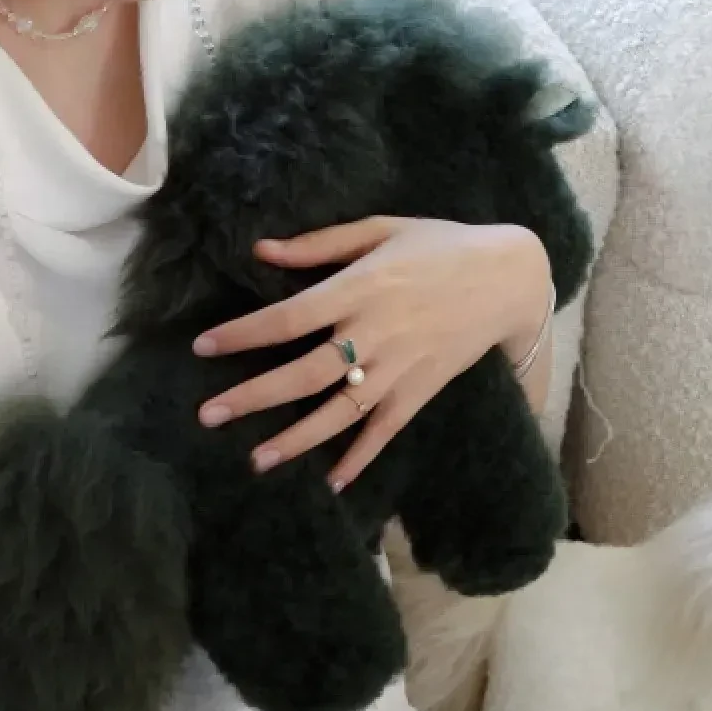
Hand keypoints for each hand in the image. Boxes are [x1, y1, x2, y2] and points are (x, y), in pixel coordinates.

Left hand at [193, 216, 551, 490]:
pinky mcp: (422, 390)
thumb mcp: (382, 229)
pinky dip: (360, 458)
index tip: (203, 346)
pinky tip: (332, 481)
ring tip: (256, 460)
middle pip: (305, 373)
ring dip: (297, 438)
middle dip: (254, 396)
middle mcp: (376, 332)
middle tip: (209, 415)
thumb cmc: (441, 244)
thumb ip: (321, 244)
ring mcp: (400, 367)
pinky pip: (385, 430)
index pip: (289, 317)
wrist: (509, 278)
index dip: (244, 333)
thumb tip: (262, 249)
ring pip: (340, 411)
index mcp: (361, 287)